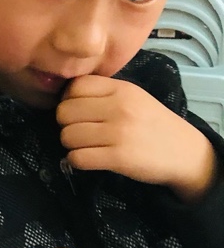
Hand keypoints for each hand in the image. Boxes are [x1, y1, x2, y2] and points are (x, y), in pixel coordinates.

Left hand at [58, 75, 216, 199]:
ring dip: (71, 145)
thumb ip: (104, 95)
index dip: (68, 100)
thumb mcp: (134, 98)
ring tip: (86, 146)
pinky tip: (89, 158)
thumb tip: (66, 99)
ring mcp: (118, 132)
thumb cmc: (153, 125)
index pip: (75, 86)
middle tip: (80, 132)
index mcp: (121, 89)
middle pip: (65, 112)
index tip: (78, 112)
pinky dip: (76, 161)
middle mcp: (119, 107)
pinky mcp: (118, 157)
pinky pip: (77, 158)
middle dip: (66, 125)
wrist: (183, 152)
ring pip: (67, 136)